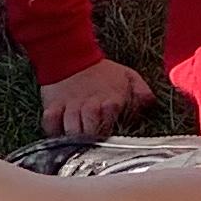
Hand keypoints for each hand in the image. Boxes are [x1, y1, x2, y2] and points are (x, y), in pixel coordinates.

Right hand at [39, 58, 153, 140]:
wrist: (72, 54)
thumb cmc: (103, 72)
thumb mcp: (128, 76)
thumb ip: (142, 92)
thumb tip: (149, 105)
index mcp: (111, 101)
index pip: (109, 124)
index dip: (108, 133)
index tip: (108, 139)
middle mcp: (89, 105)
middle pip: (88, 131)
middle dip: (90, 140)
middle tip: (92, 145)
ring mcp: (70, 106)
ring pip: (69, 129)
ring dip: (73, 137)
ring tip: (77, 142)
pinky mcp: (53, 105)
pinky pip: (50, 124)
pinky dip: (54, 131)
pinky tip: (61, 132)